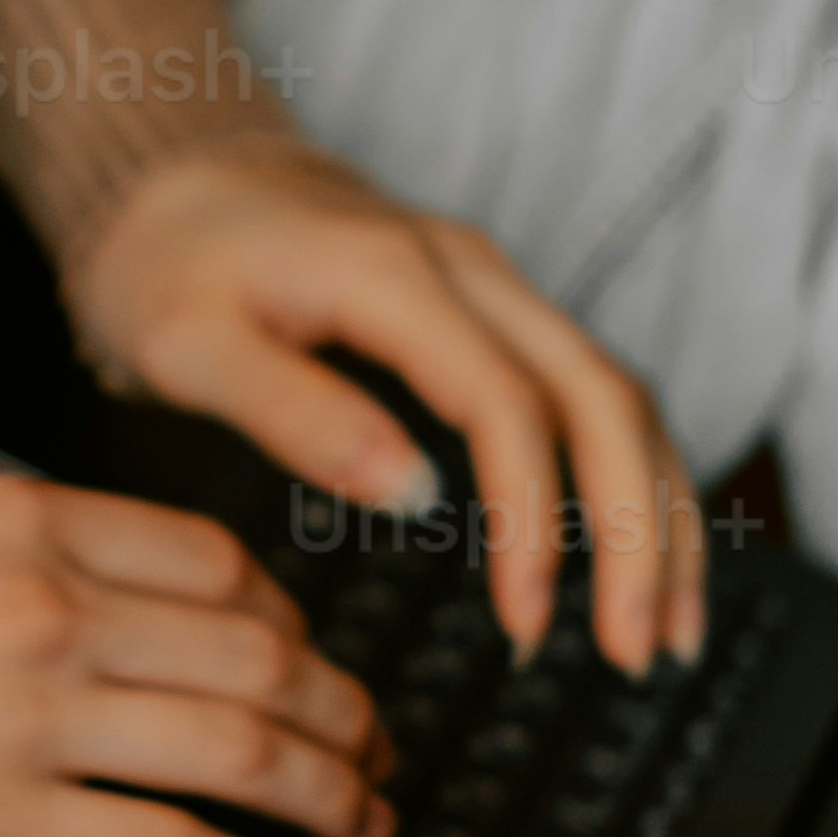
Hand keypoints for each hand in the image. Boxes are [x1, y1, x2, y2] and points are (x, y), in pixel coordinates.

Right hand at [0, 472, 395, 836]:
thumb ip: (16, 550)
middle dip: (348, 711)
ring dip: (331, 794)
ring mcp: (35, 718)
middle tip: (378, 747)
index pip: (217, 566)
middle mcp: (46, 608)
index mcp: (21, 521)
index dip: (290, 623)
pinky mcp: (8, 826)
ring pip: (247, 751)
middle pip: (261, 657)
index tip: (310, 660)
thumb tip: (122, 593)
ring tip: (360, 822)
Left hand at [65, 148, 705, 674]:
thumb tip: (412, 497)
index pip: (506, 402)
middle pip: (603, 395)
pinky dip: (637, 481)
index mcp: (393, 275)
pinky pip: (598, 395)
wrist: (182, 185)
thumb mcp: (188, 347)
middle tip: (635, 652)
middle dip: (637, 530)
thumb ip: (296, 415)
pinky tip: (644, 563)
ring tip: (665, 634)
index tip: (526, 620)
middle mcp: (471, 270)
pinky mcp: (503, 315)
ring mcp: (498, 288)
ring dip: (660, 513)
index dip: (532, 518)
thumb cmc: (172, 270)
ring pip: (621, 394)